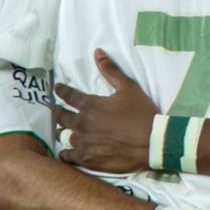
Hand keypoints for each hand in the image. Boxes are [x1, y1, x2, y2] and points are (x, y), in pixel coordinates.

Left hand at [51, 50, 161, 173]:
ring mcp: (82, 142)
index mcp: (90, 105)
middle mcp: (81, 123)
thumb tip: (97, 52)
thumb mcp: (129, 88)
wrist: (152, 141)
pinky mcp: (86, 158)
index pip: (67, 95)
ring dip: (62, 132)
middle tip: (57, 111)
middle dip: (57, 112)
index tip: (58, 89)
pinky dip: (66, 153)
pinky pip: (67, 156)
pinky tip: (68, 151)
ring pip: (62, 136)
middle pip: (60, 116)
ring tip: (62, 131)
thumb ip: (111, 70)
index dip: (61, 91)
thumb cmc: (141, 113)